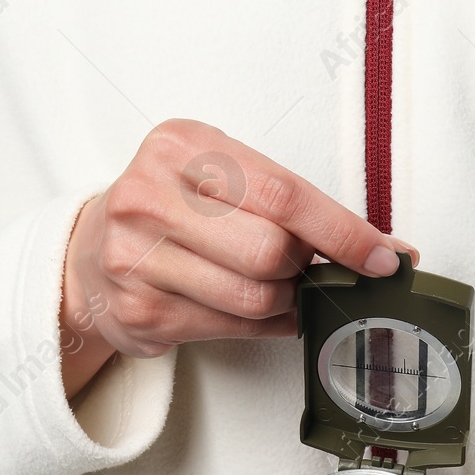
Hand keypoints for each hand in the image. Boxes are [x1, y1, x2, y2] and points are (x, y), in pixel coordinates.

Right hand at [59, 118, 418, 395]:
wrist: (90, 255)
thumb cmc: (175, 210)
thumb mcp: (218, 175)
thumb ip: (289, 201)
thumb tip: (381, 250)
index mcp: (180, 146)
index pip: (282, 191)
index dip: (343, 231)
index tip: (384, 256)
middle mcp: (149, 196)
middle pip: (271, 250)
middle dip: (306, 267)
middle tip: (310, 267)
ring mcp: (137, 257)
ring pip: (256, 296)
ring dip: (288, 301)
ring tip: (280, 288)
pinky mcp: (141, 310)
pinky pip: (235, 328)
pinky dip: (266, 326)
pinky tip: (258, 312)